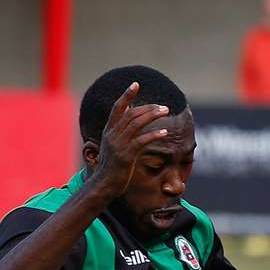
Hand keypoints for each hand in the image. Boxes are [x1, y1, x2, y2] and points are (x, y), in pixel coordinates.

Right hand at [87, 83, 171, 198]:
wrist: (103, 185)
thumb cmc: (111, 168)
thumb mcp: (112, 147)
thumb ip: (119, 132)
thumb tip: (130, 116)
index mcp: (108, 131)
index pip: (117, 108)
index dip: (126, 95)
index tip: (136, 84)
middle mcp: (112, 135)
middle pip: (131, 114)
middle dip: (148, 107)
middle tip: (164, 107)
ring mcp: (118, 145)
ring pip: (137, 124)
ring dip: (153, 115)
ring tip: (166, 112)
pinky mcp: (126, 156)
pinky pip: (142, 141)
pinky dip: (154, 135)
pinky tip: (165, 133)